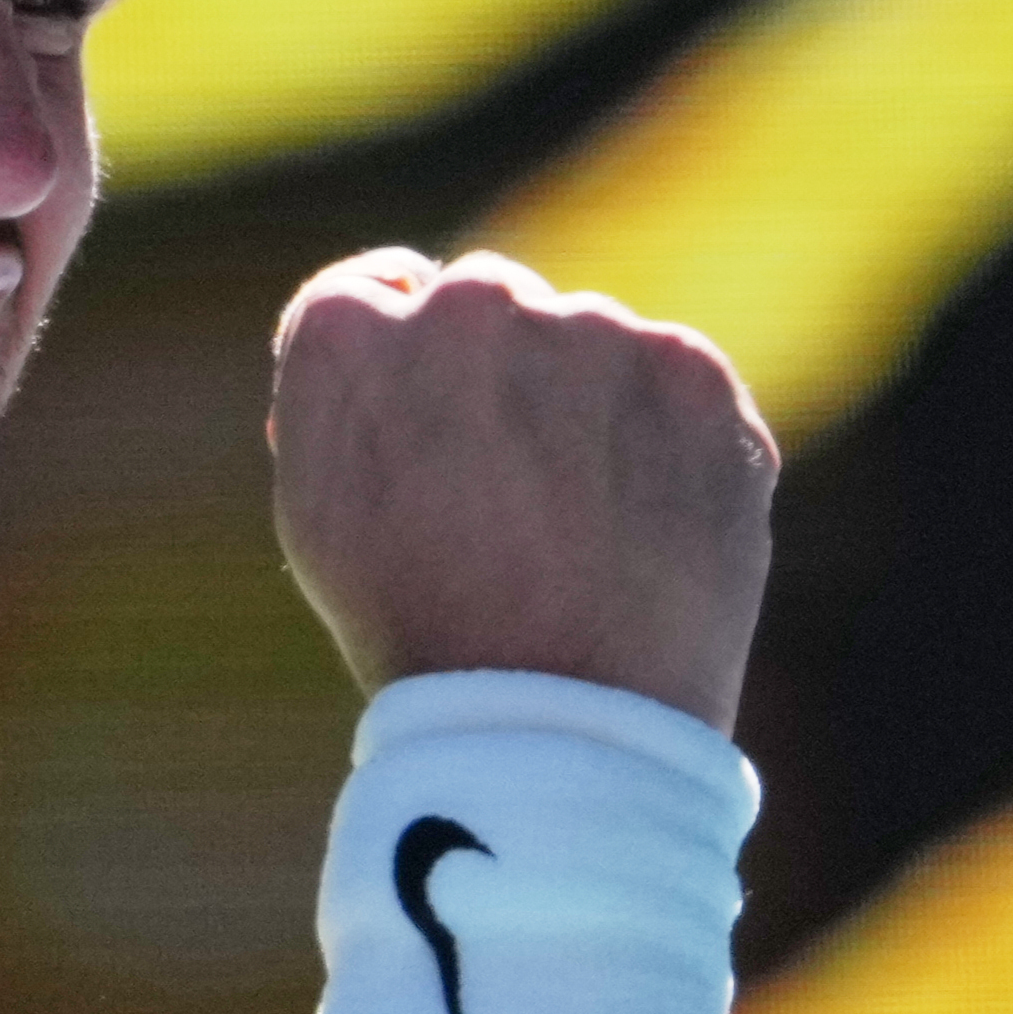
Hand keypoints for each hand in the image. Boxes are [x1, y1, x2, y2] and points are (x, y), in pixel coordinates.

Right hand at [269, 249, 775, 728]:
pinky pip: (670, 382)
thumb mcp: (322, 511)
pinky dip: (664, 441)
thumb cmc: (420, 630)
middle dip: (495, 379)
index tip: (428, 431)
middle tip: (508, 498)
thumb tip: (390, 321)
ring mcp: (589, 331)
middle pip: (485, 305)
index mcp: (348, 335)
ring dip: (585, 408)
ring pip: (587, 342)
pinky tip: (640, 526)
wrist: (559, 719)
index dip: (403, 367)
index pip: (374, 293)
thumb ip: (341, 393)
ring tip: (580, 534)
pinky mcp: (690, 373)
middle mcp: (467, 304)